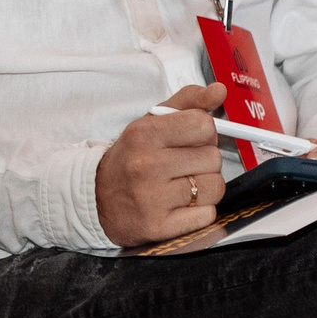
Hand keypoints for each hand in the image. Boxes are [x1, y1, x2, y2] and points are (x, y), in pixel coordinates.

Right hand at [94, 82, 226, 246]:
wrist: (97, 198)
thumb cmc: (130, 158)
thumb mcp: (151, 122)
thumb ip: (187, 102)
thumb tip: (219, 91)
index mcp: (144, 134)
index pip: (203, 125)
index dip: (203, 133)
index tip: (190, 139)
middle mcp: (146, 165)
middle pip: (213, 157)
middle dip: (204, 161)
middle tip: (182, 165)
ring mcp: (152, 199)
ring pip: (215, 187)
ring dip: (205, 188)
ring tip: (183, 186)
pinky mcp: (159, 227)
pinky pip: (207, 215)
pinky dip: (200, 211)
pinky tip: (180, 205)